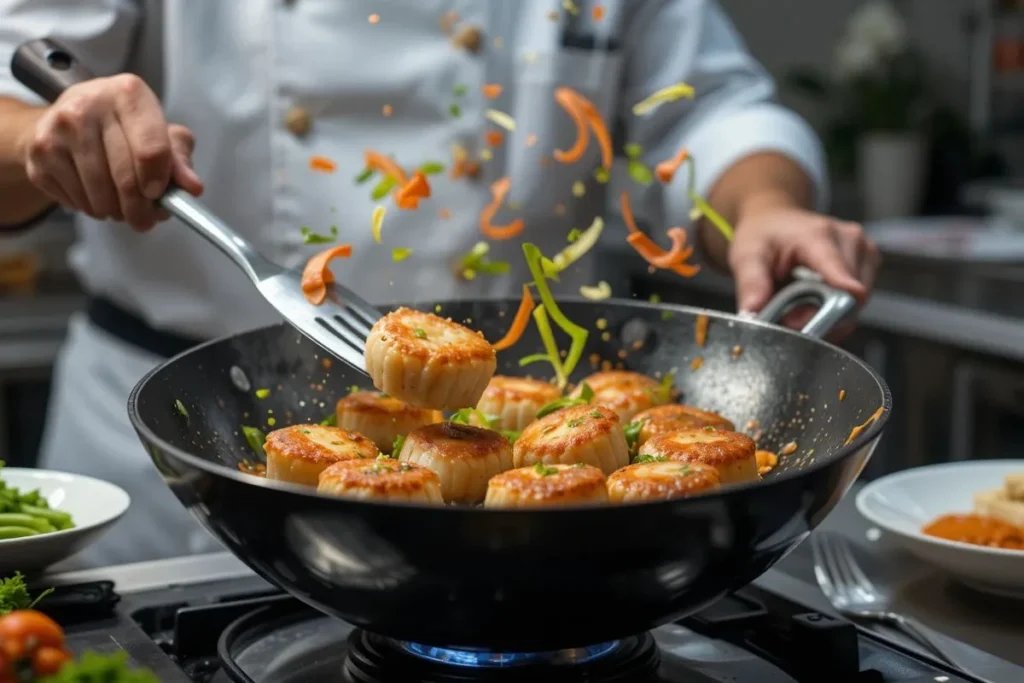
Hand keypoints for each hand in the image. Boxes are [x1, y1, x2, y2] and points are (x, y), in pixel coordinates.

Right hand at [17, 74, 202, 229]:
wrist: (66, 118)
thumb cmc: (123, 127)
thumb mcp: (160, 132)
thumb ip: (179, 159)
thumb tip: (191, 188)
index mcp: (128, 93)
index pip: (151, 150)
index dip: (158, 181)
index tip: (158, 195)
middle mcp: (88, 105)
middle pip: (125, 179)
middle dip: (140, 209)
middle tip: (145, 219)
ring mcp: (58, 129)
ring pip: (99, 196)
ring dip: (115, 212)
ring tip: (121, 206)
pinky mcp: (40, 154)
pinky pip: (76, 201)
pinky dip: (91, 208)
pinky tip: (95, 194)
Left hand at [727, 201, 880, 331]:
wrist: (776, 220)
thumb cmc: (763, 236)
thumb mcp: (746, 255)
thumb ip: (751, 282)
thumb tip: (753, 309)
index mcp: (816, 234)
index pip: (836, 265)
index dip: (844, 287)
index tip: (852, 300)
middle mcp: (848, 238)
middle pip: (847, 294)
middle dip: (819, 315)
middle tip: (790, 318)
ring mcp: (863, 248)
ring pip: (856, 302)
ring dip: (829, 314)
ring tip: (801, 303)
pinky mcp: (869, 260)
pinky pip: (860, 300)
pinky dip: (839, 309)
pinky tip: (818, 299)